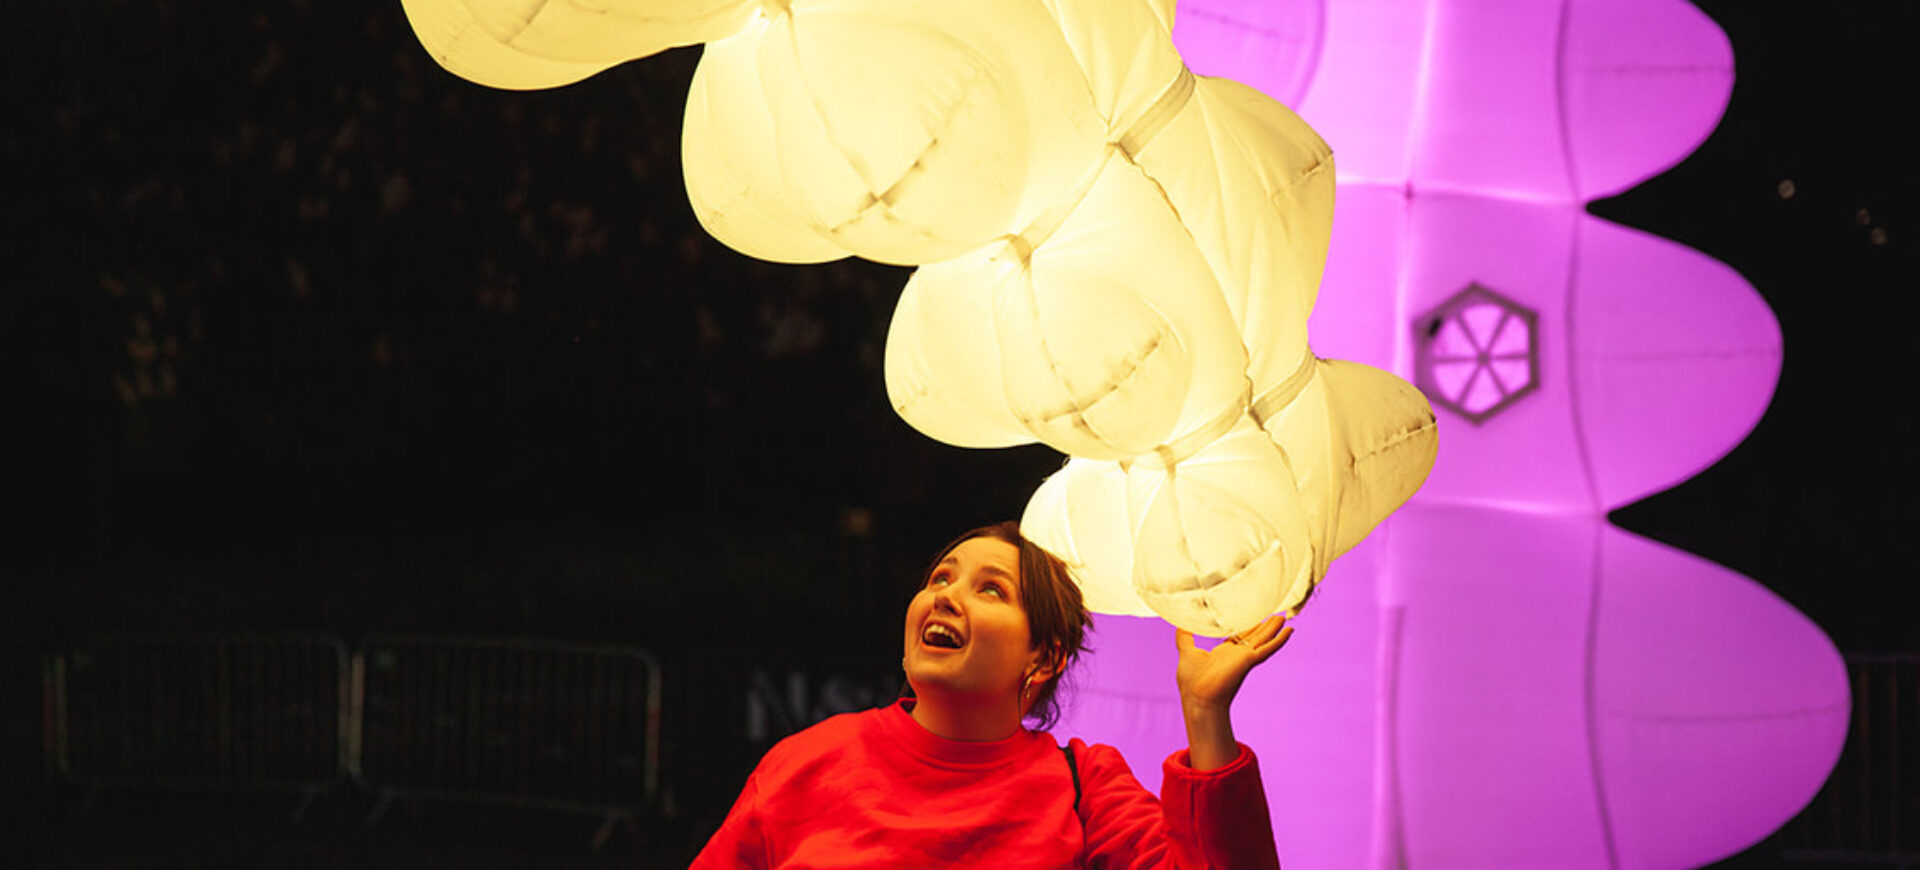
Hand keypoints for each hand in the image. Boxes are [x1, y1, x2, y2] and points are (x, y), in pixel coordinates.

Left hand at [1174, 613, 1294, 769]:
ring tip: (1283, 617)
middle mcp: (1236, 655)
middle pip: (1255, 637)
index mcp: (1224, 653)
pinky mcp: (1249, 661)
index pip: (1239, 637)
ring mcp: (1245, 658)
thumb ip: (1184, 637)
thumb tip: (1180, 622)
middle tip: (1275, 614)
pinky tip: (1290, 631)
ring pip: (1264, 640)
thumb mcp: (1186, 652)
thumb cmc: (1191, 680)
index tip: (1254, 617)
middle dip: (1264, 626)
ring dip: (1274, 629)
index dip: (1247, 627)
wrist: (1198, 697)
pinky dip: (1280, 640)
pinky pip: (1268, 648)